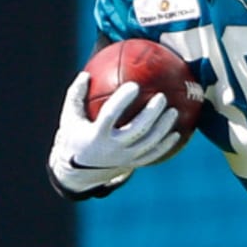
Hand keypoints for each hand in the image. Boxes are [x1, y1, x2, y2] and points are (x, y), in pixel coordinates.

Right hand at [48, 71, 179, 194]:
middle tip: (162, 97)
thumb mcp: (69, 117)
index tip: (134, 85)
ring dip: (163, 128)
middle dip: (152, 114)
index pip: (111, 115)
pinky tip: (177, 134)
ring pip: (149, 144)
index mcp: (96, 135)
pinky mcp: (132, 164)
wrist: (77, 172)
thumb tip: (85, 73)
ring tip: (174, 111)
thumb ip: (76, 95)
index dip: (122, 100)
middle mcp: (112, 148)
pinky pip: (153, 155)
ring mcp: (124, 158)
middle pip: (137, 130)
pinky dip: (165, 145)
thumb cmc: (75, 136)